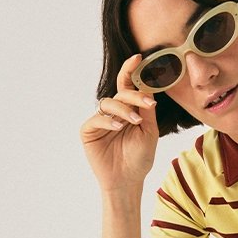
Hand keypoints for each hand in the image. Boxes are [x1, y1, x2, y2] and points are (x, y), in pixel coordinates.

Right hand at [80, 54, 160, 192]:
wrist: (128, 180)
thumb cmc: (140, 157)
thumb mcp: (149, 131)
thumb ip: (146, 109)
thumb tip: (147, 86)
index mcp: (129, 110)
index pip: (128, 86)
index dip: (131, 70)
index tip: (138, 58)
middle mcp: (113, 112)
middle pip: (121, 92)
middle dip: (135, 96)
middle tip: (147, 105)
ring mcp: (100, 120)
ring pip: (109, 103)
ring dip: (124, 110)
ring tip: (133, 122)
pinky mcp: (88, 131)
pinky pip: (96, 118)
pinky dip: (108, 121)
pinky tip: (117, 127)